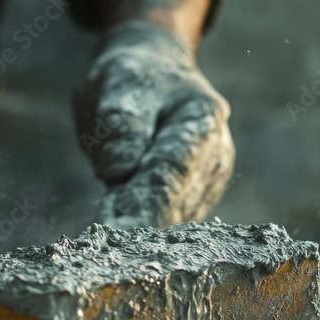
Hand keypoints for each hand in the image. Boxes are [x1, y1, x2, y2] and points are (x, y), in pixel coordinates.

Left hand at [74, 20, 234, 227]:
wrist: (153, 79)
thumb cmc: (135, 79)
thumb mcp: (119, 84)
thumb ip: (121, 124)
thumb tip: (120, 171)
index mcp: (203, 117)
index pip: (172, 169)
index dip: (144, 202)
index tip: (116, 227)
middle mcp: (216, 154)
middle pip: (175, 200)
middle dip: (138, 223)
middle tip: (102, 240)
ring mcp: (209, 181)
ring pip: (172, 217)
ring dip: (139, 229)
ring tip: (104, 234)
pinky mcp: (195, 200)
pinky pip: (168, 221)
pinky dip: (143, 228)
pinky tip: (116, 229)